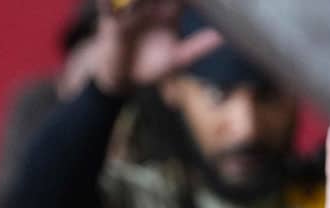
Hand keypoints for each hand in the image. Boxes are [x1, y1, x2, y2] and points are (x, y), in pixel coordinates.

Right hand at [92, 0, 221, 95]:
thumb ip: (197, 47)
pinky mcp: (112, 20)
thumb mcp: (177, 59)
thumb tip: (222, 37)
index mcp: (170, 12)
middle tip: (165, 0)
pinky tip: (118, 5)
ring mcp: (132, 11)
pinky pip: (108, 7)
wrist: (123, 78)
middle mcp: (151, 7)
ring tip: (138, 1)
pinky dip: (109, 3)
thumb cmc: (152, 66)